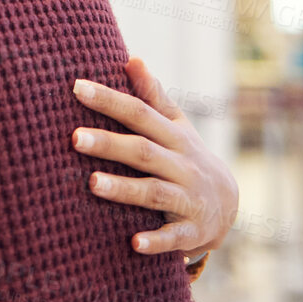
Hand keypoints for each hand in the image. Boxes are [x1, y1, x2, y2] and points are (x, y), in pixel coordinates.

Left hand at [72, 56, 238, 261]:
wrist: (228, 206)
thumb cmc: (187, 157)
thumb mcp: (175, 126)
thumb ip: (152, 95)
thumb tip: (131, 58)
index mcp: (174, 137)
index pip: (140, 113)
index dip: (109, 100)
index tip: (76, 87)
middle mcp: (182, 165)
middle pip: (143, 151)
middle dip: (109, 144)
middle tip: (73, 137)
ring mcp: (189, 198)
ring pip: (154, 192)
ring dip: (124, 189)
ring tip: (91, 184)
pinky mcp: (192, 231)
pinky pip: (174, 237)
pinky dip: (156, 241)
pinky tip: (133, 243)